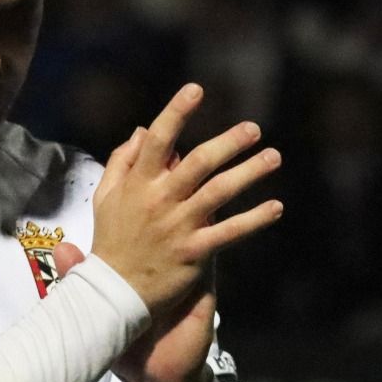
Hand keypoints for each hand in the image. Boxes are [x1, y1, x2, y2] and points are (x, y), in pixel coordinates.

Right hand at [79, 83, 281, 317]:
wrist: (113, 292)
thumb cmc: (112, 241)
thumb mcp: (105, 197)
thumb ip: (122, 161)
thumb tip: (143, 130)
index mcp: (139, 183)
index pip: (159, 140)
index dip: (177, 112)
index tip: (196, 89)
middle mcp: (160, 200)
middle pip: (200, 162)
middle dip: (229, 142)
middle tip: (254, 129)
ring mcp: (179, 226)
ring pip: (219, 192)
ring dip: (250, 172)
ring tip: (273, 157)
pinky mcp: (194, 252)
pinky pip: (230, 232)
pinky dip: (254, 219)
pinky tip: (275, 207)